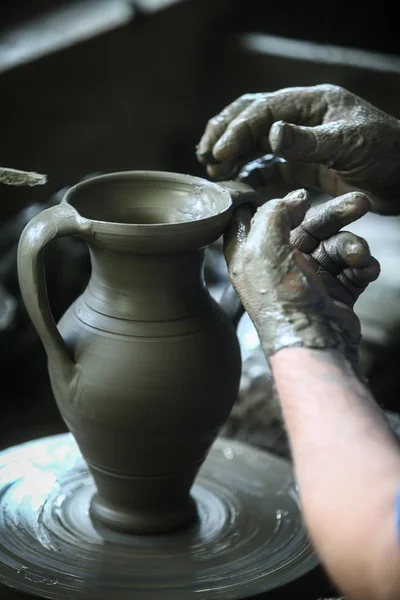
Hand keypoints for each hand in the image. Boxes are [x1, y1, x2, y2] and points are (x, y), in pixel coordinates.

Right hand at [197, 85, 399, 214]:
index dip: (237, 130)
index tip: (218, 153)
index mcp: (311, 103)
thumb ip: (308, 141)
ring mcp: (301, 143)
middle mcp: (301, 119)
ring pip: (257, 144)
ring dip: (234, 156)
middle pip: (252, 119)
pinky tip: (239, 185)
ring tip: (215, 172)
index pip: (263, 110)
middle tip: (205, 157)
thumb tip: (270, 135)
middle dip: (226, 135)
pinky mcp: (304, 167)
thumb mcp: (348, 143)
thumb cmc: (385, 153)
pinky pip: (270, 168)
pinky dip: (252, 175)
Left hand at [224, 190, 379, 366]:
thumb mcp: (264, 247)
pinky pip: (353, 267)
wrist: (315, 345)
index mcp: (253, 255)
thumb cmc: (282, 300)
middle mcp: (279, 265)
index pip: (262, 219)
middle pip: (309, 227)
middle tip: (360, 203)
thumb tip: (294, 199)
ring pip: (336, 245)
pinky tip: (366, 270)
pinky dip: (363, 265)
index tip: (300, 199)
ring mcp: (309, 279)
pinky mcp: (334, 292)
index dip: (280, 205)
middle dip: (335, 214)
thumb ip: (273, 214)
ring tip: (359, 256)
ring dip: (353, 245)